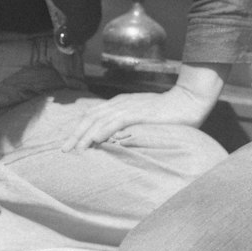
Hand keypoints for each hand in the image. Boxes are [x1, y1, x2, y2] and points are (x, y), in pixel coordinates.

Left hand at [59, 65, 222, 151]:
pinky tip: (92, 141)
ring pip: (98, 120)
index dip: (79, 128)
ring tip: (73, 149)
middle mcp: (121, 103)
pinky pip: (114, 122)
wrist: (189, 100)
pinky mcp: (138, 113)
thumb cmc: (171, 113)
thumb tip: (118, 140)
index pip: (93, 115)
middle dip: (75, 133)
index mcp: (121, 103)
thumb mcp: (146, 119)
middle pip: (90, 117)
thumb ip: (132, 125)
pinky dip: (101, 131)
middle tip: (63, 150)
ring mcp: (129, 106)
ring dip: (83, 135)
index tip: (69, 143)